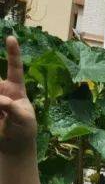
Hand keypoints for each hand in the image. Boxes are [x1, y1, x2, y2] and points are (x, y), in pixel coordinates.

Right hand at [0, 36, 36, 155]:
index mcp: (15, 89)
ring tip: (2, 115)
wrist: (13, 145)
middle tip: (2, 98)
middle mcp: (0, 89)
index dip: (13, 53)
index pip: (14, 68)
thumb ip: (13, 109)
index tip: (11, 37)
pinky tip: (0, 117)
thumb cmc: (23, 131)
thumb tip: (0, 100)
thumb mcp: (24, 121)